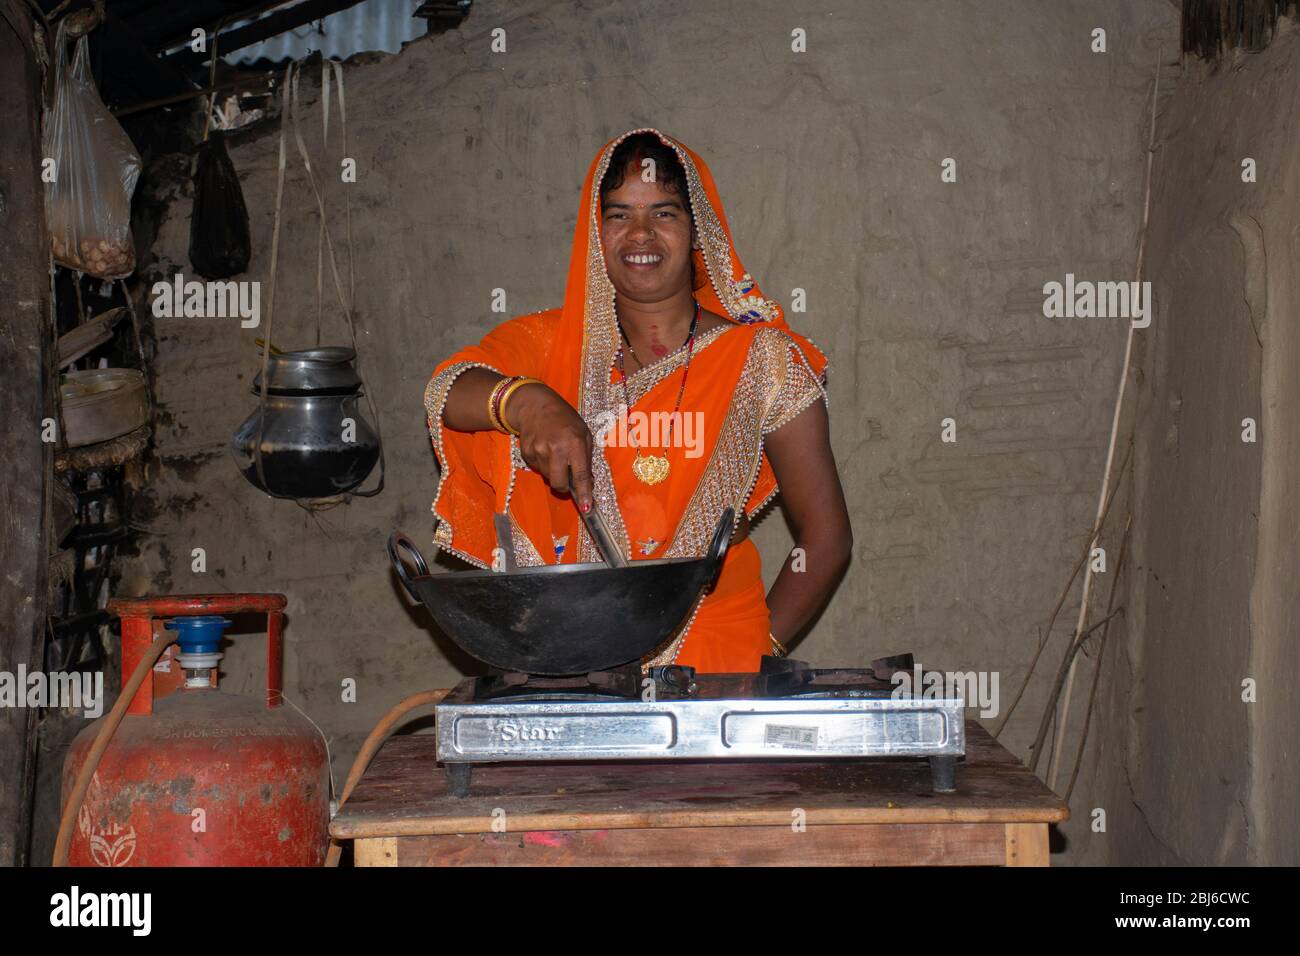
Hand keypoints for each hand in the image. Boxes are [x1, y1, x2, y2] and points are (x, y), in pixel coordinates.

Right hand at [504, 383, 594, 510]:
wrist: (535, 406)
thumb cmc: (565, 420)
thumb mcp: (583, 433)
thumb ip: (586, 458)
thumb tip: (587, 483)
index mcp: (574, 443)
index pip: (580, 475)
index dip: (584, 493)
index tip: (587, 508)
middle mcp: (556, 448)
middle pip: (559, 483)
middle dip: (564, 486)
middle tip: (567, 478)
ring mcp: (538, 450)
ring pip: (548, 477)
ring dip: (553, 472)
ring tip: (555, 453)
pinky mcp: (526, 452)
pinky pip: (537, 469)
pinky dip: (542, 464)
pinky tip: (544, 449)